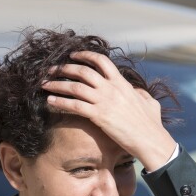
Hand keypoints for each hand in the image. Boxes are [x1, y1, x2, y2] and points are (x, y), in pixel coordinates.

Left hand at [41, 51, 176, 171]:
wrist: (150, 140)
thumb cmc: (151, 125)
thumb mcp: (150, 103)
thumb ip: (141, 95)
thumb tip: (138, 92)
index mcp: (122, 83)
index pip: (101, 61)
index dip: (84, 55)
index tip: (72, 56)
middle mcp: (111, 88)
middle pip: (82, 71)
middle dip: (64, 68)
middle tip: (51, 70)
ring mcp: (104, 101)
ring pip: (75, 87)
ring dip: (57, 84)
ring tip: (44, 84)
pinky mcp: (99, 116)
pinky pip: (74, 105)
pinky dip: (59, 102)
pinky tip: (49, 102)